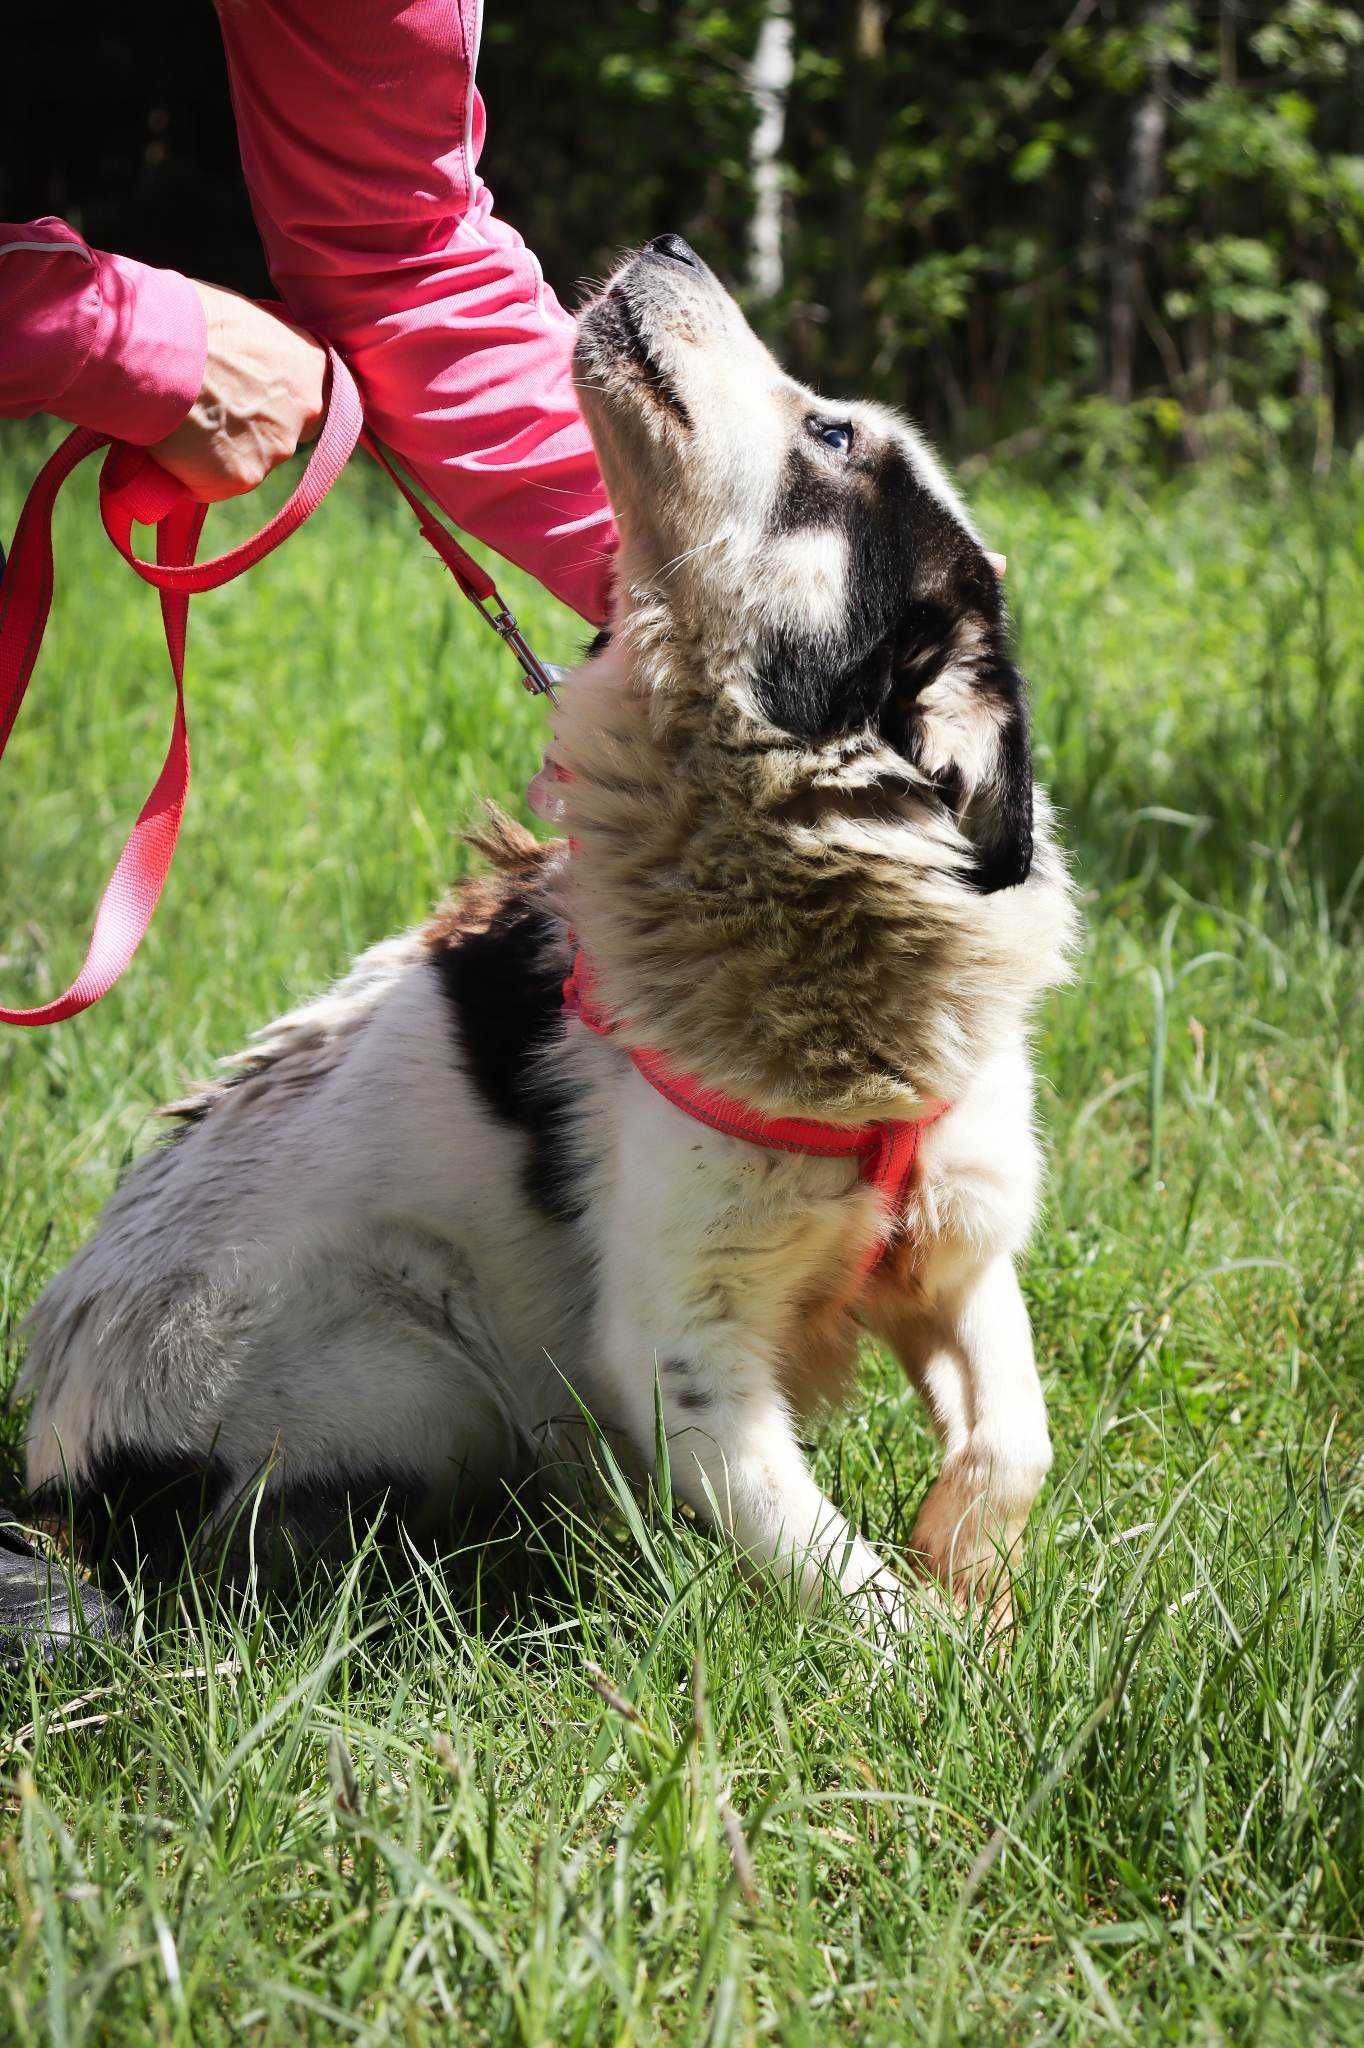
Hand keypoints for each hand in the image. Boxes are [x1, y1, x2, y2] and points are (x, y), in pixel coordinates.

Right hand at [148, 280, 327, 502]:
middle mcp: (305, 409)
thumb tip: (236, 363)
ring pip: (249, 460)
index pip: (305, 393)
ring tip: (179, 422)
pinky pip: (216, 481)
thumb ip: (252, 351)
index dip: (271, 397)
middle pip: (280, 432)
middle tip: (206, 410)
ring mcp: (276, 448)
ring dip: (220, 451)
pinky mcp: (243, 477)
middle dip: (248, 428)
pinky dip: (192, 471)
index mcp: (307, 363)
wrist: (158, 348)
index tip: (243, 394)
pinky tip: (170, 444)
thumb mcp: (236, 319)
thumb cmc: (188, 319)